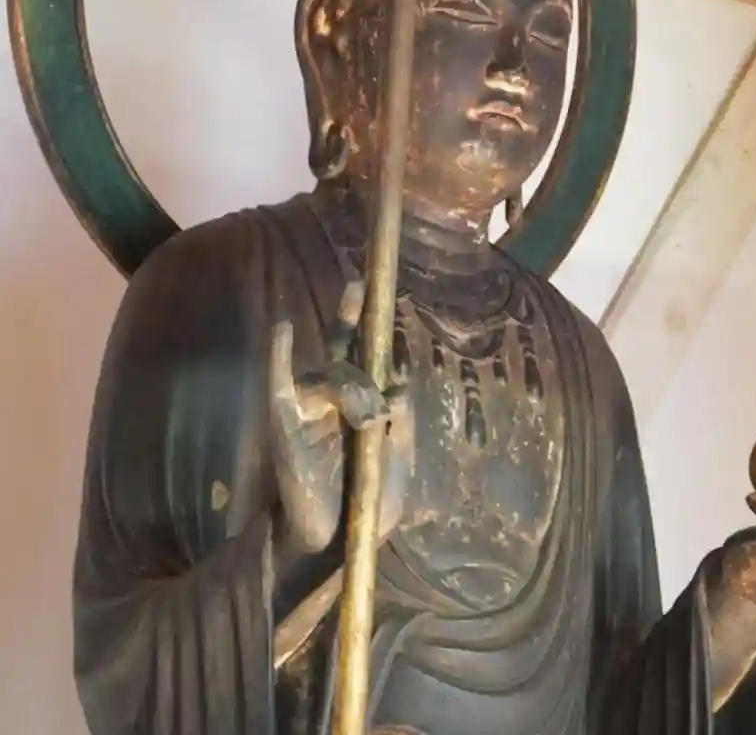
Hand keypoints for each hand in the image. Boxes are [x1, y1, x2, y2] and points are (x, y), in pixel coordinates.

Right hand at [269, 279, 412, 552]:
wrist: (337, 544)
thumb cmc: (370, 504)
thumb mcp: (401, 465)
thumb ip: (403, 427)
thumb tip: (398, 387)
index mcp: (362, 402)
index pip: (362, 350)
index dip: (362, 317)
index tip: (363, 281)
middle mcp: (332, 398)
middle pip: (348, 360)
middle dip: (367, 379)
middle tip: (379, 411)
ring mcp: (307, 408)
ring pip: (328, 374)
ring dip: (352, 392)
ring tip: (367, 423)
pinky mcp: (286, 424)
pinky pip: (282, 385)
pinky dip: (281, 356)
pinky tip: (283, 329)